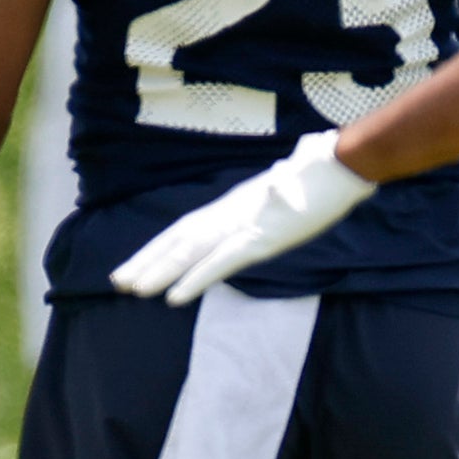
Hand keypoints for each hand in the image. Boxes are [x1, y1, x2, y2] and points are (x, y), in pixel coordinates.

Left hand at [108, 132, 375, 301]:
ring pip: (190, 252)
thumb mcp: (283, 194)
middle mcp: (229, 215)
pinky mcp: (261, 238)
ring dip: (160, 272)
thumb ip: (268, 203)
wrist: (342, 163)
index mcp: (232, 207)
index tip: (134, 266)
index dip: (158, 248)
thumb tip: (269, 197)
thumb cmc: (316, 176)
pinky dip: (194, 279)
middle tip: (116, 282)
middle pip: (178, 241)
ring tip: (132, 290)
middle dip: (147, 262)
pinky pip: (220, 262)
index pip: (185, 229)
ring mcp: (243, 226)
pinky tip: (174, 296)